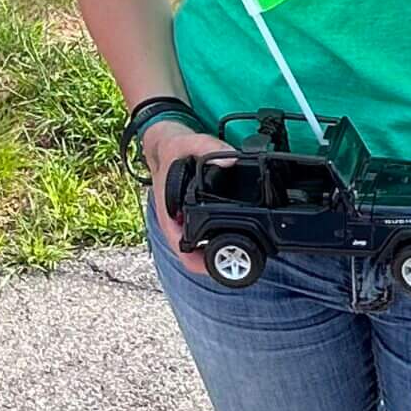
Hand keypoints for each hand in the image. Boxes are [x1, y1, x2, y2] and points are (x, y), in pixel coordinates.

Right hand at [145, 122, 234, 275]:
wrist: (164, 143)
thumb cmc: (172, 148)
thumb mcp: (187, 143)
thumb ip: (207, 148)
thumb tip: (229, 161)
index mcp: (169, 214)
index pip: (182, 250)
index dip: (200, 264)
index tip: (219, 267)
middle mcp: (177, 222)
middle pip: (194, 256)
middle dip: (215, 262)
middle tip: (243, 260)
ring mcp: (185, 221)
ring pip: (200, 248)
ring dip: (218, 252)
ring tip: (246, 251)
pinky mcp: (193, 215)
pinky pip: (205, 234)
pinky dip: (220, 238)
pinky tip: (240, 233)